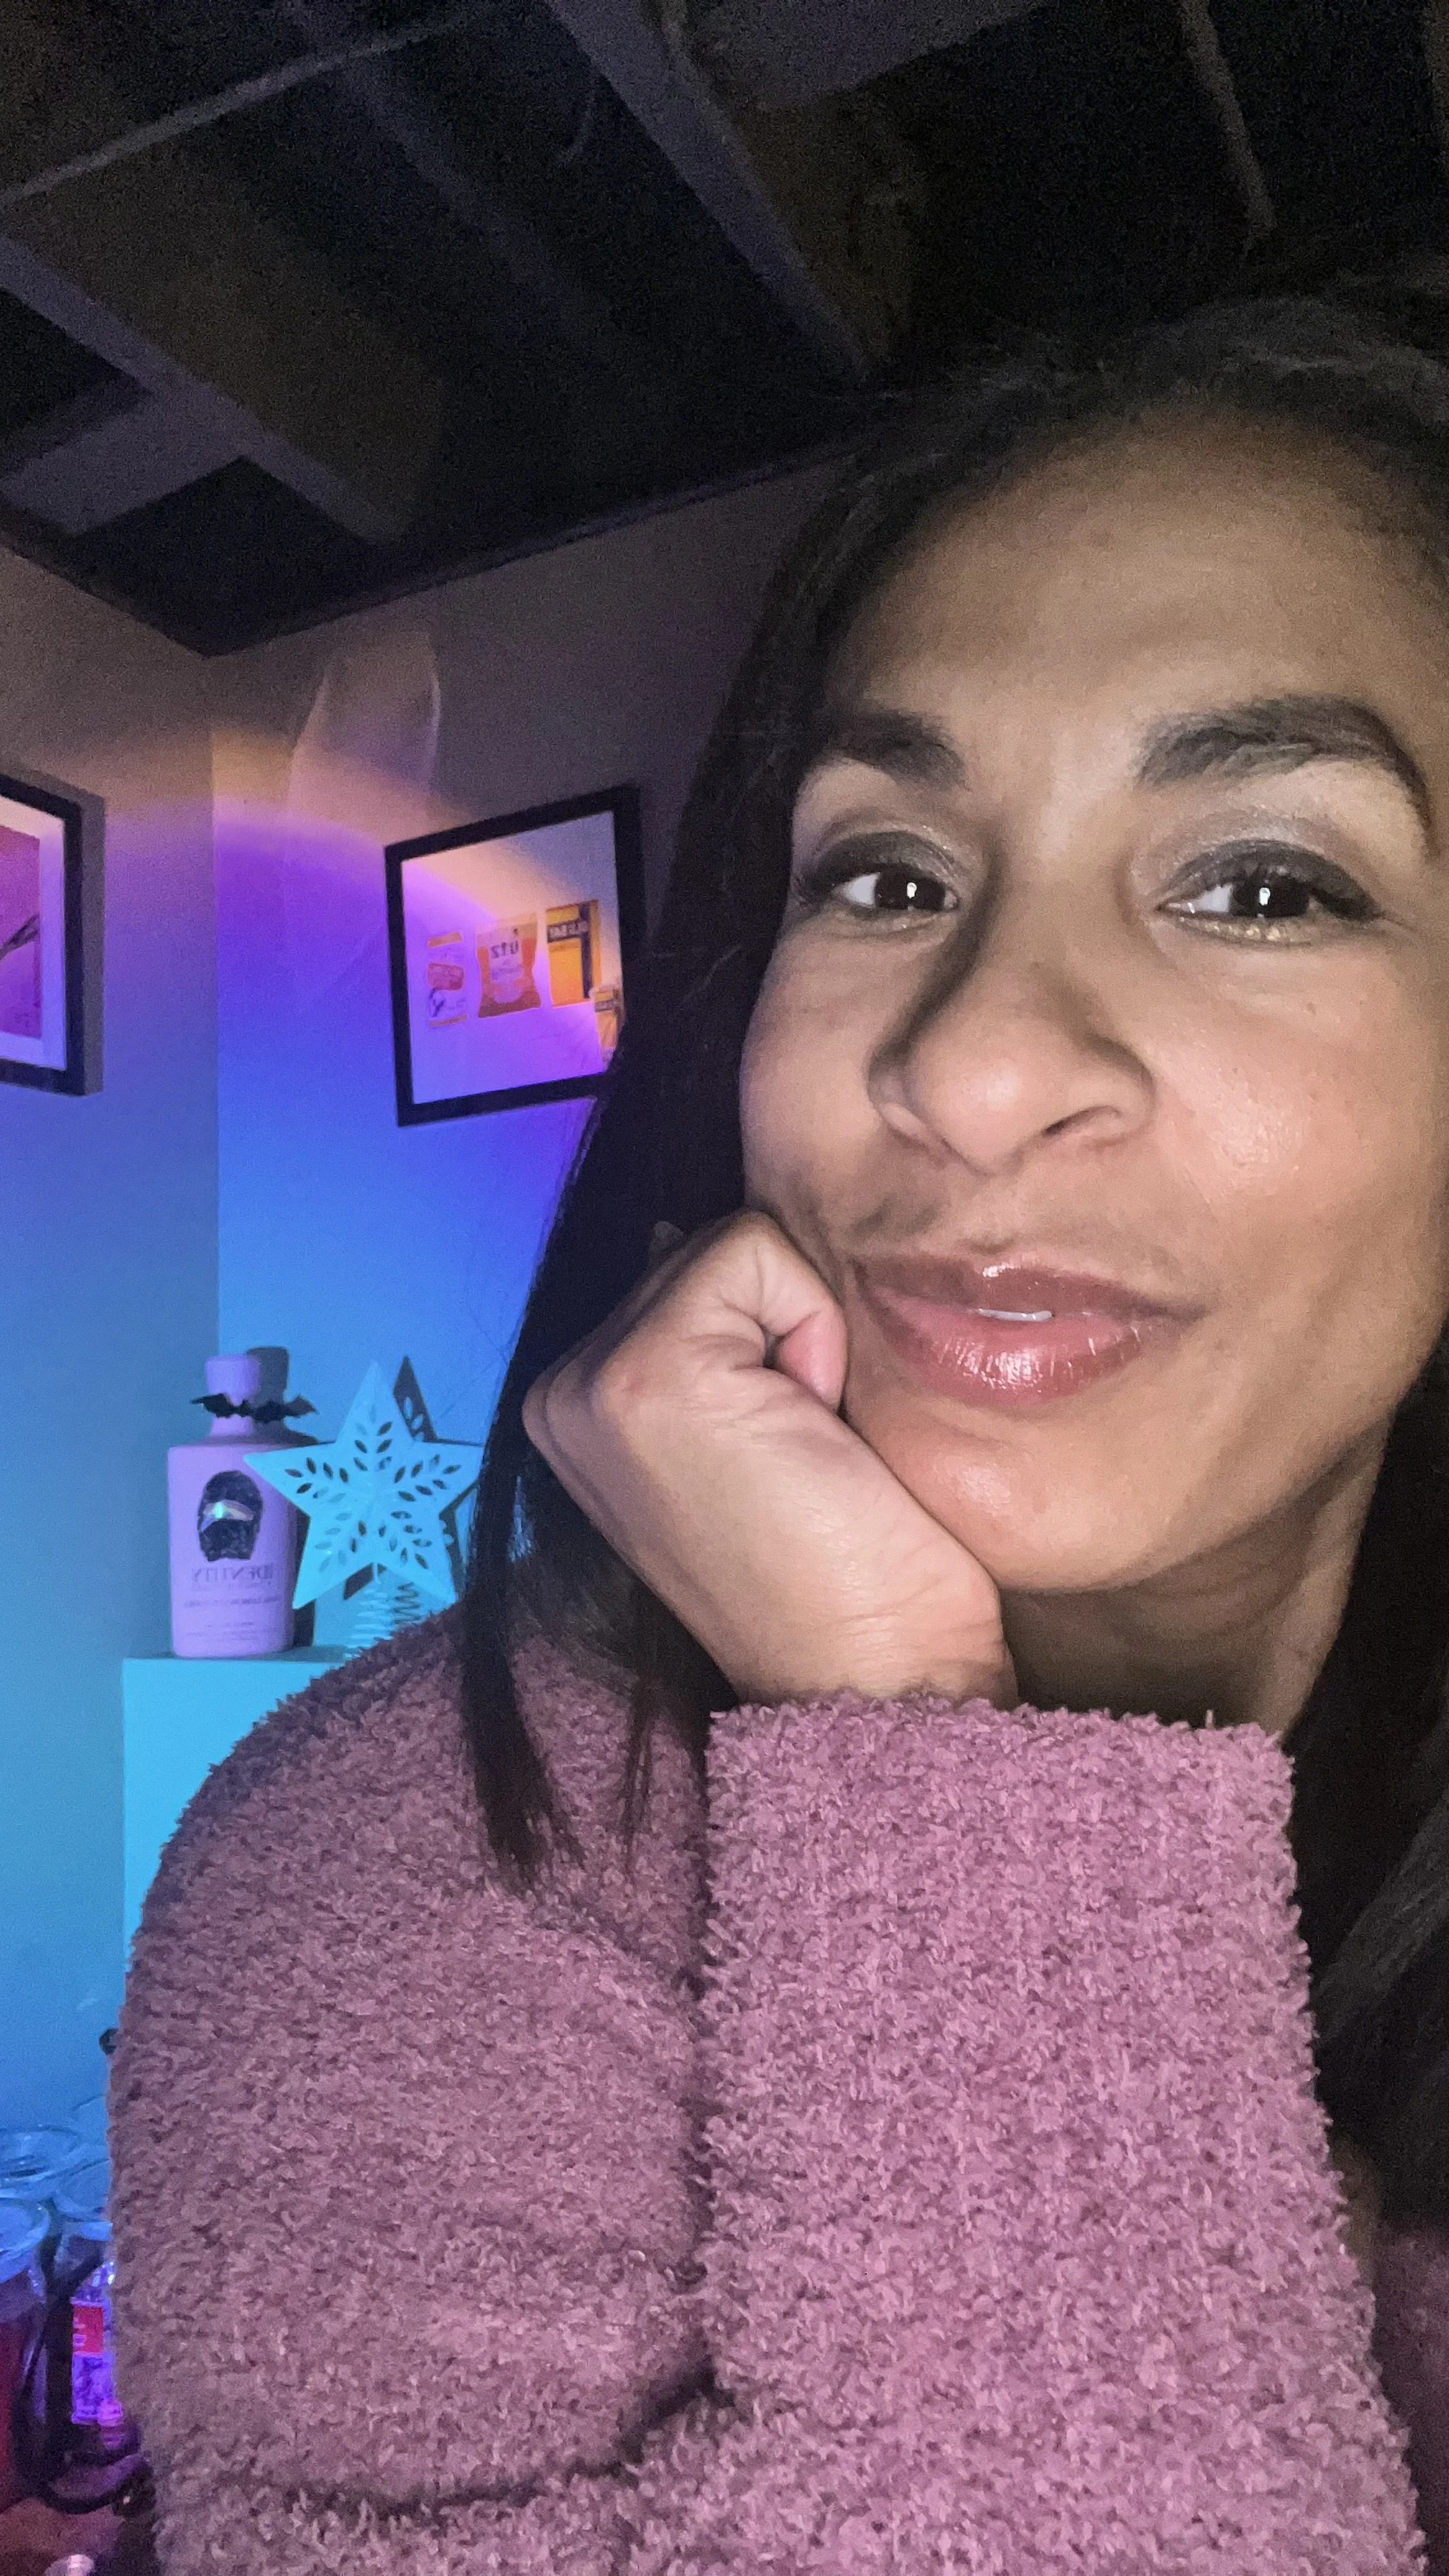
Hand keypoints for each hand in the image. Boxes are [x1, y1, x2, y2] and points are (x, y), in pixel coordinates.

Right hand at [523, 1212, 1018, 1707]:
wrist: (875, 1680)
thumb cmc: (849, 1572)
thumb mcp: (753, 1434)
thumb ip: (709, 1339)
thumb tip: (684, 1230)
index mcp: (576, 1408)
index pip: (688, 1273)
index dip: (774, 1340)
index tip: (785, 1452)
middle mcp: (561, 1392)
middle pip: (711, 1251)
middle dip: (786, 1332)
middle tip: (800, 1454)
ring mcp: (591, 1384)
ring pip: (737, 1246)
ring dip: (804, 1334)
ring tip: (805, 1448)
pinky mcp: (647, 1375)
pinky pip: (757, 1251)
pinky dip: (814, 1328)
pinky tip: (811, 1432)